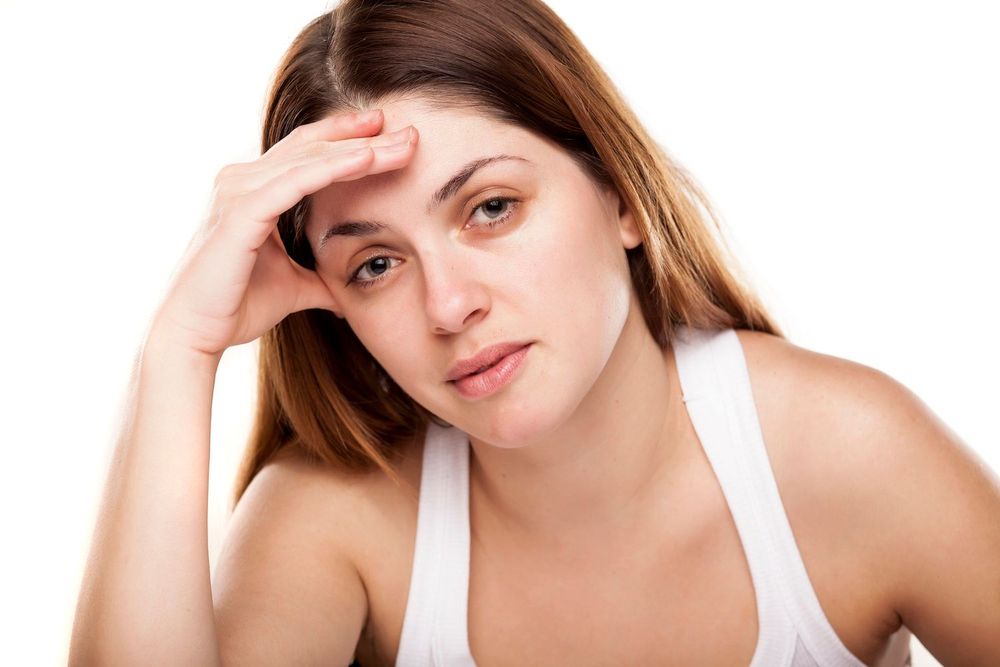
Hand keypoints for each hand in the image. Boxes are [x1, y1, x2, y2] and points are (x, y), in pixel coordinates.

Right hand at [148, 109, 416, 358]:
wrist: (195, 334)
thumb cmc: (235, 308)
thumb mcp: (295, 288)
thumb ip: (322, 281)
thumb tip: (348, 294)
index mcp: (254, 191)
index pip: (309, 153)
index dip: (348, 139)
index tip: (390, 132)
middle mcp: (242, 181)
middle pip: (314, 147)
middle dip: (364, 136)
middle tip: (410, 130)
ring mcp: (238, 192)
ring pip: (311, 158)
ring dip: (361, 148)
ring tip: (403, 141)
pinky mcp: (241, 212)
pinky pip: (295, 181)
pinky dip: (333, 167)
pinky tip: (367, 158)